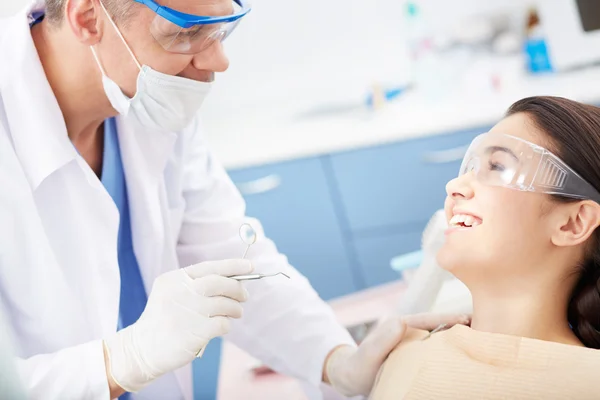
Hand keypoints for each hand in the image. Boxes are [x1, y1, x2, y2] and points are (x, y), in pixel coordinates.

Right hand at [104, 259, 252, 392]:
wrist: (142, 350)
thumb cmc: (164, 320)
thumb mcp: (171, 293)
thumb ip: (197, 284)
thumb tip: (234, 279)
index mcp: (174, 279)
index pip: (210, 267)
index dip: (233, 265)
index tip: (250, 266)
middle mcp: (180, 292)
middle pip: (220, 283)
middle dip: (237, 288)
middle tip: (245, 295)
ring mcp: (188, 311)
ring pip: (225, 303)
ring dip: (235, 308)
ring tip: (236, 312)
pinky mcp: (195, 331)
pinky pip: (223, 323)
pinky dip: (226, 324)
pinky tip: (221, 327)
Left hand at [325, 313, 470, 396]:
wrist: (348, 378)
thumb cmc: (357, 367)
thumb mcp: (368, 354)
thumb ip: (382, 340)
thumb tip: (401, 321)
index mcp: (401, 326)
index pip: (430, 319)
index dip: (450, 319)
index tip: (471, 319)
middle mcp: (409, 333)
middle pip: (440, 328)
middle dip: (462, 328)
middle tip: (488, 331)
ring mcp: (413, 345)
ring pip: (440, 341)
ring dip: (459, 341)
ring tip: (483, 346)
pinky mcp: (414, 358)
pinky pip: (436, 355)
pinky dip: (450, 354)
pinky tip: (464, 362)